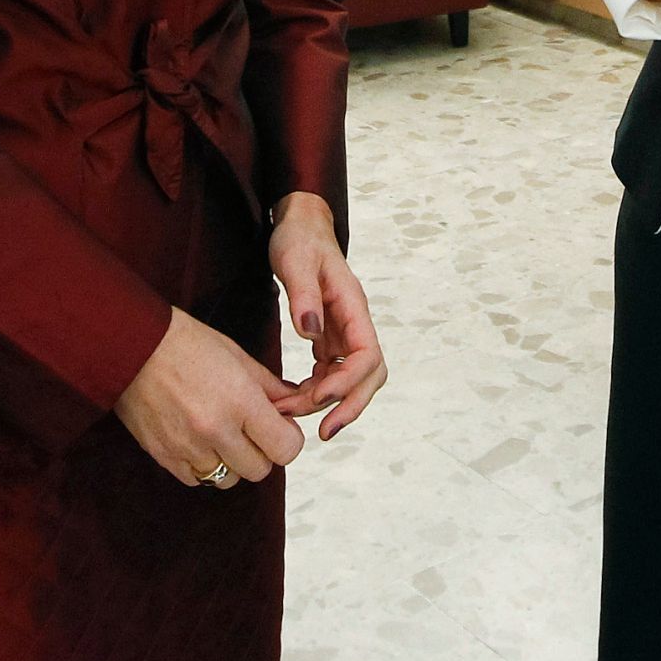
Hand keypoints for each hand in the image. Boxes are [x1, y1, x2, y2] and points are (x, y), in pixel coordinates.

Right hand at [113, 307, 303, 488]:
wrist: (133, 346)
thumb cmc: (186, 343)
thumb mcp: (237, 355)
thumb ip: (269, 386)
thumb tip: (293, 405)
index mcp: (240, 400)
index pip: (285, 448)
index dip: (288, 438)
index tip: (280, 426)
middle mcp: (216, 430)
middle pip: (260, 470)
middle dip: (262, 451)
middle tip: (250, 428)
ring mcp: (188, 447)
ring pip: (229, 479)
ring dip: (231, 461)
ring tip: (221, 432)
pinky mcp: (164, 457)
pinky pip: (197, 479)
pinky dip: (203, 465)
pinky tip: (197, 439)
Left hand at [267, 192, 386, 441]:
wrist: (299, 228)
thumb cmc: (299, 240)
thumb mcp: (295, 261)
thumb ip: (303, 296)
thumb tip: (310, 332)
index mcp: (353, 307)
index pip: (368, 356)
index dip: (348, 383)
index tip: (317, 397)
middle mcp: (354, 323)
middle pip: (370, 377)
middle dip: (349, 407)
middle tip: (322, 433)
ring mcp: (343, 333)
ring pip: (351, 380)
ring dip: (326, 403)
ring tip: (291, 415)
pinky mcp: (329, 338)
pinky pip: (330, 374)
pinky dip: (314, 391)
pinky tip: (291, 399)